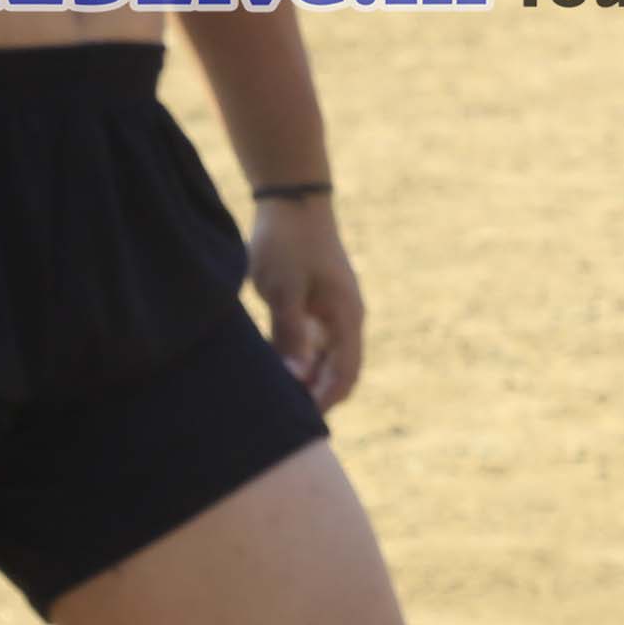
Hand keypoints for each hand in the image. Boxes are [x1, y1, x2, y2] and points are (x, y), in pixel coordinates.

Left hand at [249, 190, 367, 410]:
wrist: (293, 202)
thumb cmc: (288, 244)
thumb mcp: (284, 290)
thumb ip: (290, 335)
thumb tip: (296, 377)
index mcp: (347, 317)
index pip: (345, 374)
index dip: (324, 401)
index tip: (297, 422)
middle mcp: (347, 319)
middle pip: (339, 371)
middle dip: (317, 396)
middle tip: (284, 419)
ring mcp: (335, 311)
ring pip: (327, 359)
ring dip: (308, 379)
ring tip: (277, 398)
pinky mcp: (319, 303)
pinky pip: (315, 343)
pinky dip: (301, 360)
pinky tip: (276, 367)